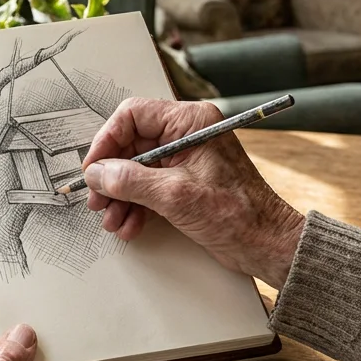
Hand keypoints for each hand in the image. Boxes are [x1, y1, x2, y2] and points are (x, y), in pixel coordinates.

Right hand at [82, 98, 304, 287]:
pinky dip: (134, 206)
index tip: (93, 168)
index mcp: (190, 122)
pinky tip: (129, 225)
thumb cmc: (238, 214)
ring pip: (135, 169)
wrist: (267, 245)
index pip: (132, 116)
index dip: (107, 141)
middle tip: (97, 199)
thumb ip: (129, 181)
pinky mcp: (184, 183)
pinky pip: (147, 187)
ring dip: (120, 196)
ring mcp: (185, 160)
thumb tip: (97, 174)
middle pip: (130, 145)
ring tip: (113, 219)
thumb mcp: (174, 195)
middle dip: (111, 177)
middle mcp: (186, 135)